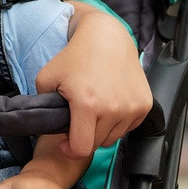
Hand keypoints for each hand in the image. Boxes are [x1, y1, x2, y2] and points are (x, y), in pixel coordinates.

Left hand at [36, 5, 151, 158]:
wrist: (106, 38)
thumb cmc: (75, 57)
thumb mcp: (46, 78)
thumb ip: (43, 105)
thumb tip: (48, 126)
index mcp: (87, 105)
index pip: (82, 148)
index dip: (70, 150)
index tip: (65, 144)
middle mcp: (113, 109)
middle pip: (97, 143)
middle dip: (84, 137)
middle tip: (77, 121)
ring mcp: (132, 107)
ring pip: (113, 137)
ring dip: (102, 130)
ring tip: (94, 111)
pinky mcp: (145, 104)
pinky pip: (129, 127)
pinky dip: (118, 123)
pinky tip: (109, 105)